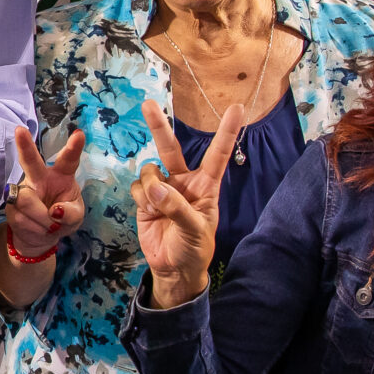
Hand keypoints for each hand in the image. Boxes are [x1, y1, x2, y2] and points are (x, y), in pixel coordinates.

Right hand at [4, 127, 87, 256]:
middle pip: (31, 161)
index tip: (79, 134)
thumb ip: (71, 214)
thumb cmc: (62, 218)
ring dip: (42, 219)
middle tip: (19, 130)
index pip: (68, 160)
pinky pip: (22, 217)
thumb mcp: (75, 218)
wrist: (39, 235)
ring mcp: (23, 189)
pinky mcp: (10, 204)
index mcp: (61, 175)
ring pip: (27, 200)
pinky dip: (35, 229)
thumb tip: (55, 211)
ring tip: (50, 226)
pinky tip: (39, 229)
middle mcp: (40, 177)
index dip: (73, 148)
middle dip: (25, 146)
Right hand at [131, 99, 241, 308]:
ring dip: (149, 185)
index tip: (237, 107)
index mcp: (206, 186)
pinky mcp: (144, 199)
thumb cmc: (195, 248)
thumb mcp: (195, 230)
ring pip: (149, 171)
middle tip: (148, 104)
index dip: (227, 131)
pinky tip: (148, 211)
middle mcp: (184, 182)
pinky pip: (137, 187)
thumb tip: (155, 186)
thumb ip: (177, 207)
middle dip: (159, 126)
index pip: (218, 154)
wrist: (173, 268)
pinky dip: (140, 197)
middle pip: (172, 148)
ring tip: (156, 205)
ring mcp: (162, 189)